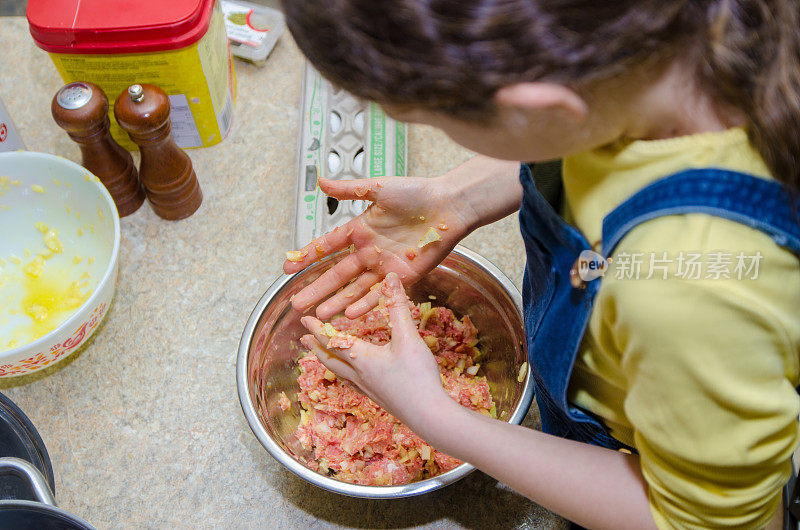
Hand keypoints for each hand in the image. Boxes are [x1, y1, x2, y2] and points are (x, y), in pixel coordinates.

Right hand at [284, 174, 471, 319]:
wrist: (448, 205)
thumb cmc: (416, 193)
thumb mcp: (378, 187)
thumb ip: (349, 190)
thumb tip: (320, 183)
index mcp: (360, 228)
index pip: (327, 246)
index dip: (307, 257)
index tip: (287, 270)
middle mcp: (369, 249)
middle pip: (337, 273)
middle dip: (317, 288)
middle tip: (297, 303)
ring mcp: (385, 265)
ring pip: (355, 287)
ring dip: (337, 302)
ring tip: (319, 315)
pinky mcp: (403, 276)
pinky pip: (381, 293)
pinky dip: (366, 304)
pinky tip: (350, 314)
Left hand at [299, 273, 448, 425]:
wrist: (429, 416)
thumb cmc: (417, 377)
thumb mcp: (408, 337)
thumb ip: (398, 307)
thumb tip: (391, 278)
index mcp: (362, 358)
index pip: (332, 341)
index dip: (317, 329)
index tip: (303, 320)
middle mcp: (360, 375)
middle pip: (331, 360)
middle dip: (317, 347)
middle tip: (304, 339)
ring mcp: (369, 390)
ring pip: (341, 373)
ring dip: (328, 362)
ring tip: (322, 357)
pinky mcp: (380, 399)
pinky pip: (354, 384)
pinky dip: (346, 375)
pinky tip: (354, 378)